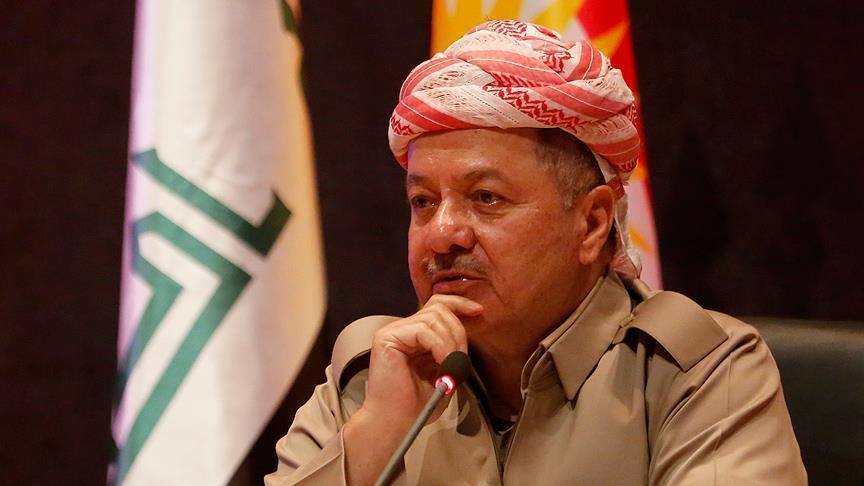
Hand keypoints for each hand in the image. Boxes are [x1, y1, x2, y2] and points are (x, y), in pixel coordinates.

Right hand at [343, 294, 481, 484]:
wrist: (397, 423)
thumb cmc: (416, 405)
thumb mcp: (444, 373)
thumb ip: (452, 351)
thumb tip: (469, 332)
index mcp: (414, 336)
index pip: (437, 306)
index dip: (459, 304)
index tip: (479, 312)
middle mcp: (402, 329)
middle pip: (438, 308)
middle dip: (458, 331)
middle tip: (460, 359)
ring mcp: (393, 332)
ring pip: (433, 317)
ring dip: (450, 342)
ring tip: (450, 366)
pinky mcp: (387, 338)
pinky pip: (422, 330)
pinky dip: (439, 345)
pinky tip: (441, 362)